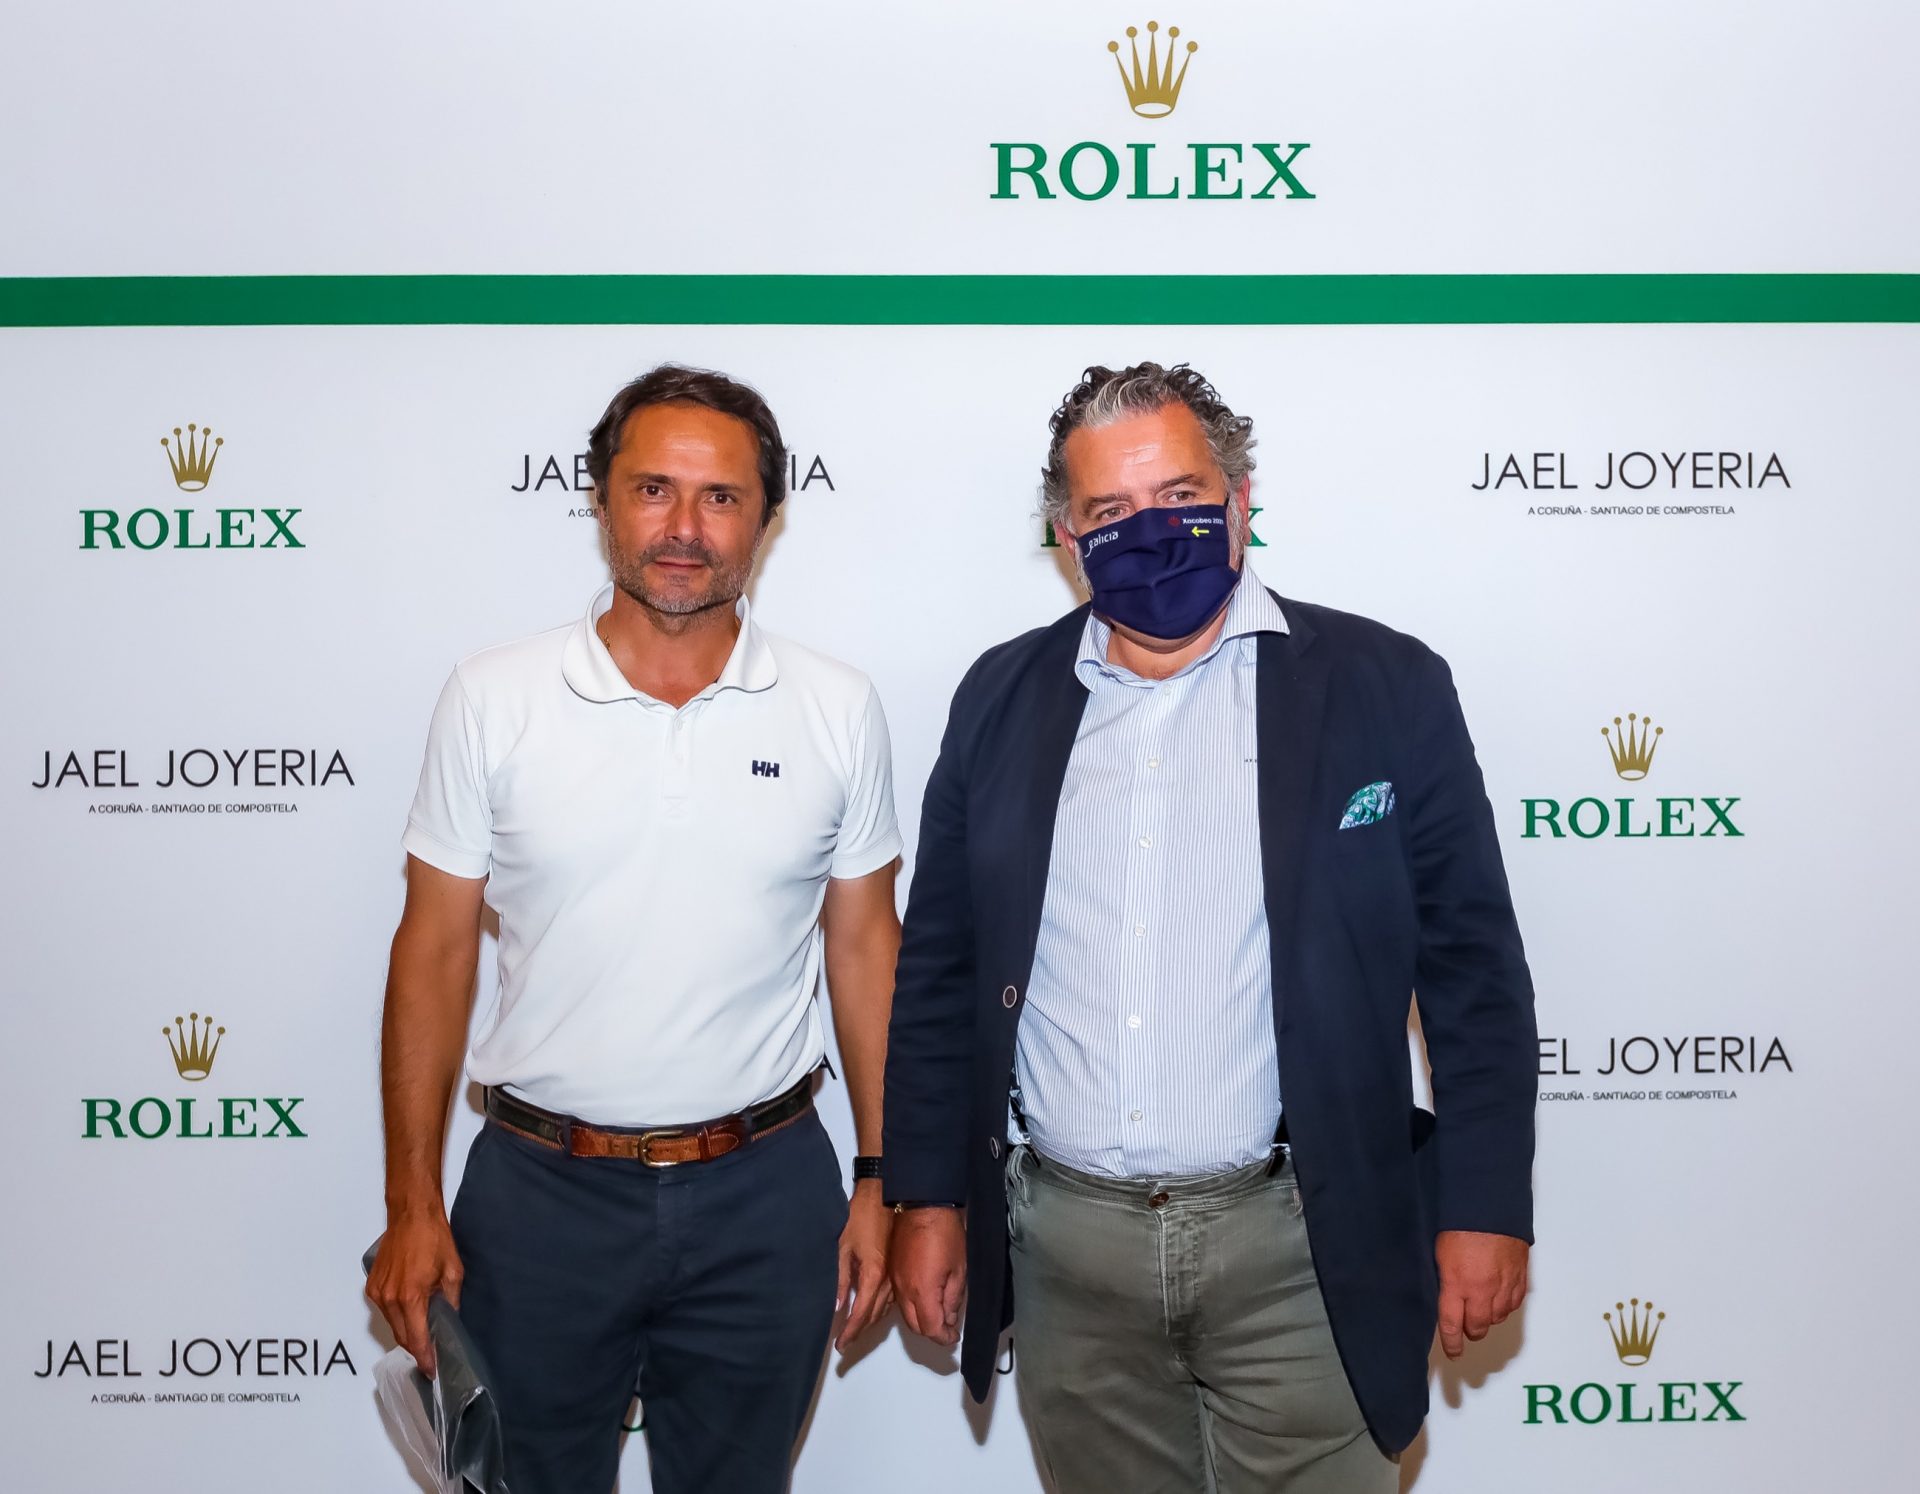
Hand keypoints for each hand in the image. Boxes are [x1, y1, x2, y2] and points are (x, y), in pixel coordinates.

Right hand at [366, 1209, 463, 1376]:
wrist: (411, 1216)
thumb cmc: (434, 1239)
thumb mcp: (453, 1272)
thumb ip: (450, 1302)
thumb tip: (450, 1321)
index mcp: (411, 1298)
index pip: (417, 1339)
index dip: (425, 1358)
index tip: (431, 1370)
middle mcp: (390, 1299)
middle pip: (402, 1337)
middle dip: (416, 1349)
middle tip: (431, 1355)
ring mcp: (378, 1293)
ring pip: (392, 1325)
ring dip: (406, 1332)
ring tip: (423, 1332)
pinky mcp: (372, 1286)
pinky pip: (384, 1311)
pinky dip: (397, 1316)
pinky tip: (410, 1312)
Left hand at [834, 1181, 894, 1351]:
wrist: (884, 1194)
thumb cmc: (860, 1216)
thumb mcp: (842, 1246)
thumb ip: (840, 1278)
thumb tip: (836, 1306)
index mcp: (873, 1274)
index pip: (860, 1313)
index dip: (850, 1332)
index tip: (840, 1346)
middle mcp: (887, 1279)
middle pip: (874, 1316)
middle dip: (859, 1332)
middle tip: (845, 1344)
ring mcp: (895, 1273)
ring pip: (884, 1309)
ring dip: (870, 1323)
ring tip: (855, 1332)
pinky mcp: (897, 1266)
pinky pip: (890, 1297)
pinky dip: (879, 1309)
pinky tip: (870, 1310)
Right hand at [890, 1206, 965, 1346]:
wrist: (922, 1205)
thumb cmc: (944, 1232)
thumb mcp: (959, 1269)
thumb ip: (953, 1299)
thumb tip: (948, 1318)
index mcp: (921, 1291)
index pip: (930, 1328)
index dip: (944, 1338)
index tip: (953, 1337)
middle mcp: (903, 1290)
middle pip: (915, 1326)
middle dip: (932, 1331)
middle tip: (947, 1328)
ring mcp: (895, 1280)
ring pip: (904, 1314)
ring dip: (921, 1319)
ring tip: (939, 1313)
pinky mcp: (892, 1271)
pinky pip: (899, 1298)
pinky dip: (912, 1305)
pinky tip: (925, 1298)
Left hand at [1435, 1230, 1528, 1358]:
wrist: (1491, 1206)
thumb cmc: (1460, 1224)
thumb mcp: (1439, 1253)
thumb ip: (1443, 1280)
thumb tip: (1444, 1299)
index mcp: (1456, 1283)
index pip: (1452, 1324)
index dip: (1452, 1343)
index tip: (1453, 1352)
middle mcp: (1481, 1290)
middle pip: (1478, 1327)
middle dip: (1470, 1330)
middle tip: (1465, 1325)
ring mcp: (1503, 1286)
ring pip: (1497, 1318)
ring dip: (1488, 1317)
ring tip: (1480, 1307)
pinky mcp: (1519, 1279)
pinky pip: (1513, 1305)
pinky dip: (1504, 1306)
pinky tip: (1497, 1298)